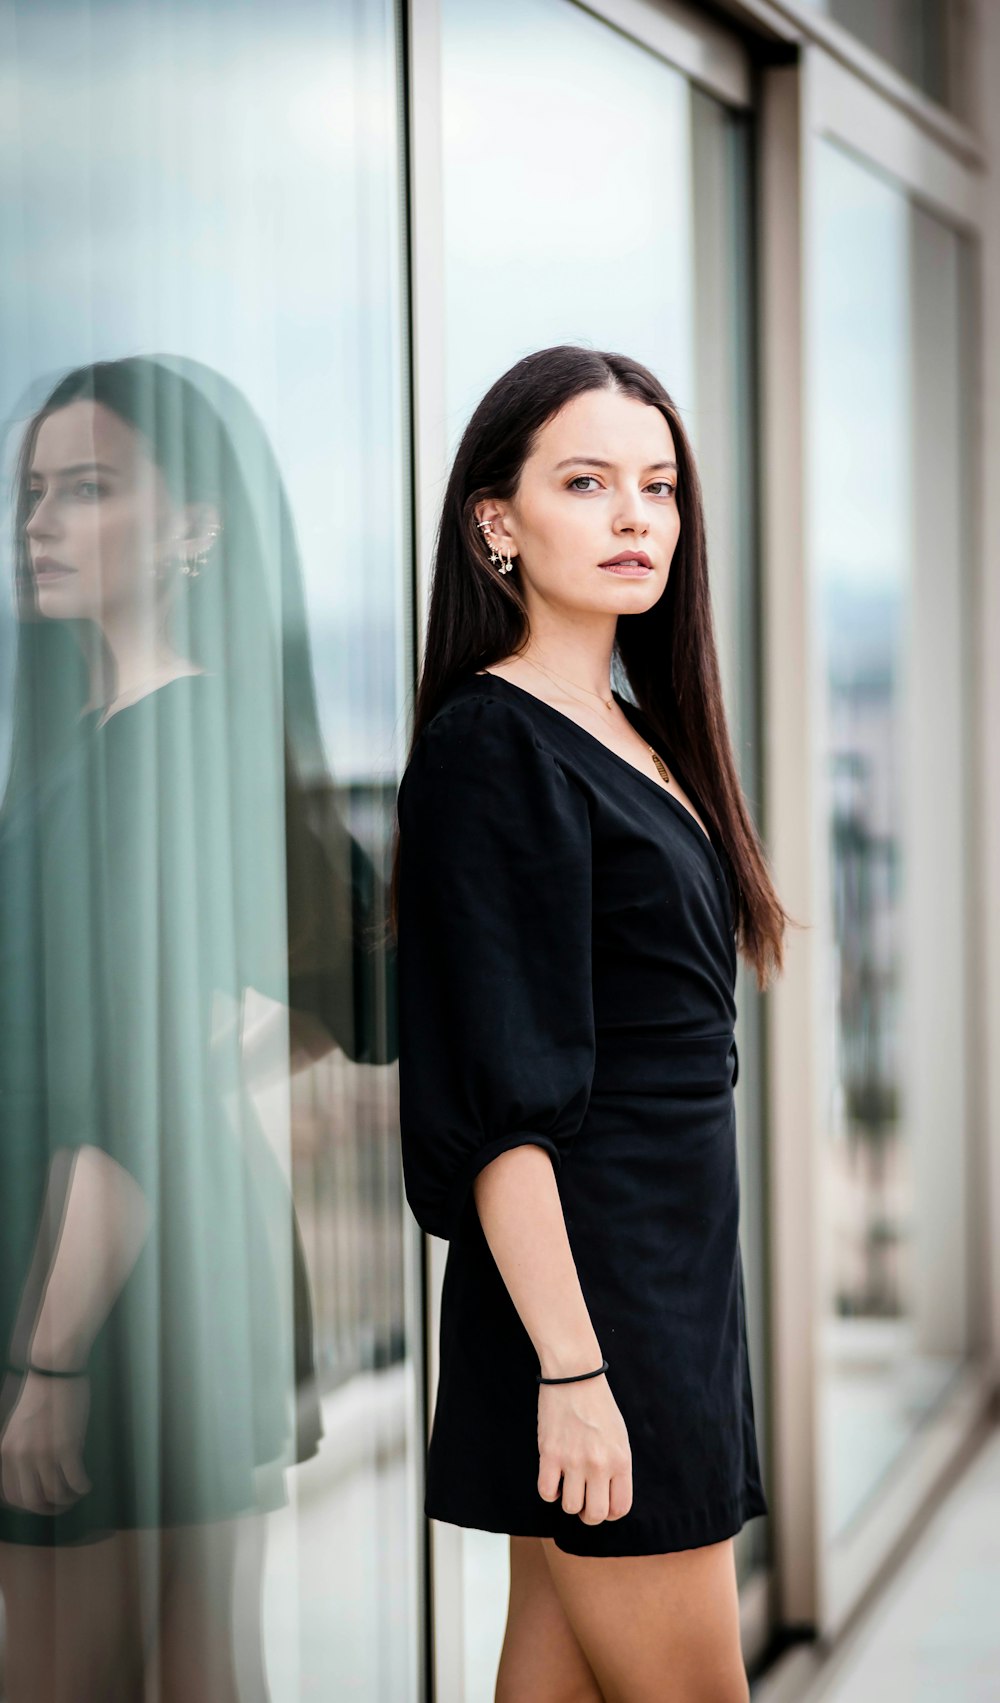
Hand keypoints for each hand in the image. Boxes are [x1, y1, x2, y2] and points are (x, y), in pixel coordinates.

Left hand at [0, 1369, 91, 1514]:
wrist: (54, 1370)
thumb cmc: (41, 1395)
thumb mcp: (19, 1428)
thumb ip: (22, 1454)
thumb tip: (36, 1479)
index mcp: (6, 1453)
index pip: (12, 1498)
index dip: (31, 1507)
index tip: (45, 1504)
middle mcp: (21, 1457)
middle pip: (33, 1502)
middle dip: (50, 1509)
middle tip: (64, 1504)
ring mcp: (43, 1453)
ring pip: (56, 1494)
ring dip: (69, 1499)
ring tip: (77, 1492)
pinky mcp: (66, 1446)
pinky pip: (75, 1480)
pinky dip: (82, 1488)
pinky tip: (86, 1484)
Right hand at [537, 1373, 632, 1524]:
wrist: (575, 1375)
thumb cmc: (598, 1404)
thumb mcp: (619, 1436)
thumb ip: (616, 1467)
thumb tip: (608, 1495)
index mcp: (621, 1460)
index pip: (620, 1508)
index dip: (610, 1513)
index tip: (602, 1504)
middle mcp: (600, 1464)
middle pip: (596, 1515)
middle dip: (589, 1514)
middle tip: (584, 1500)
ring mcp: (574, 1460)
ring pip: (571, 1507)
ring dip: (568, 1501)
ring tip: (568, 1484)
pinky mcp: (550, 1454)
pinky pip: (547, 1492)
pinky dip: (550, 1491)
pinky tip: (553, 1478)